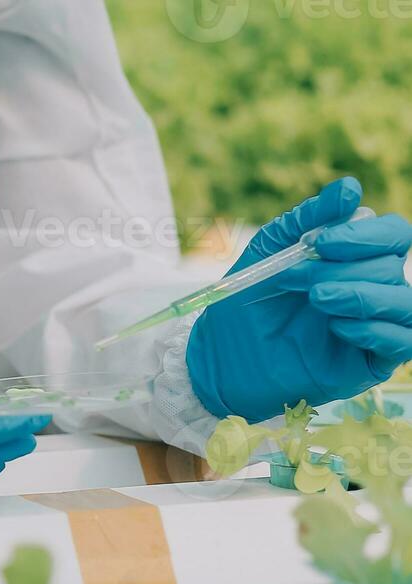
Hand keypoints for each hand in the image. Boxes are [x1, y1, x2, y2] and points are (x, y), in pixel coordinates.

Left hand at [188, 177, 411, 422]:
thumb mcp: (270, 249)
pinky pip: (403, 342)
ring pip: (406, 302)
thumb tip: (350, 187)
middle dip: (341, 269)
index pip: (394, 234)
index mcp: (359, 257)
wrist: (224, 354)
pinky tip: (336, 328)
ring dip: (362, 296)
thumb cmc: (249, 300)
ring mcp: (377, 325)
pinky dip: (373, 330)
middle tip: (294, 279)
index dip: (364, 235)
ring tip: (317, 299)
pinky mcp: (372, 362)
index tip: (318, 243)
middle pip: (392, 266)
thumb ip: (309, 217)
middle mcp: (375, 287)